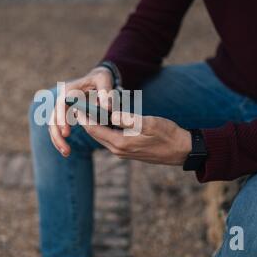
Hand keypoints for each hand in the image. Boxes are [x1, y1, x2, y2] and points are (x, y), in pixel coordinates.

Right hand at [49, 67, 112, 156]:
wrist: (97, 79)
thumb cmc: (101, 79)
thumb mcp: (104, 80)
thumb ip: (106, 92)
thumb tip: (107, 108)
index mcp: (69, 90)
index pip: (61, 105)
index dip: (62, 119)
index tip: (66, 133)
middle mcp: (61, 100)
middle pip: (53, 118)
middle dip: (57, 135)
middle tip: (66, 150)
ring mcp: (62, 109)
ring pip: (53, 126)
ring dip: (57, 140)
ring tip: (66, 153)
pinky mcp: (64, 116)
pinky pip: (58, 129)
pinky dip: (60, 139)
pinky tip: (66, 151)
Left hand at [76, 111, 191, 165]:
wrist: (182, 151)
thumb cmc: (168, 134)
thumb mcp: (149, 123)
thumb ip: (128, 118)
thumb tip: (109, 113)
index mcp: (121, 143)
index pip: (94, 129)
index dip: (82, 116)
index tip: (74, 104)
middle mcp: (118, 150)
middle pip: (95, 134)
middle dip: (86, 119)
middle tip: (78, 104)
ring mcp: (123, 152)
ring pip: (102, 136)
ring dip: (95, 123)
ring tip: (88, 108)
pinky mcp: (128, 150)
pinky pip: (110, 138)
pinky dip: (104, 128)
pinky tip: (105, 118)